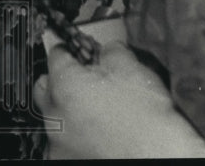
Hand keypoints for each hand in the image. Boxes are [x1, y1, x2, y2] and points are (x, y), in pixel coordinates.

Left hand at [34, 18, 204, 158]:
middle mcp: (53, 114)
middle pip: (46, 86)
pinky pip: (63, 140)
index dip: (71, 50)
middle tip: (83, 80)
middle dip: (60, 79)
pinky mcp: (64, 159)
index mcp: (64, 85)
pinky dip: (75, 134)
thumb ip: (112, 51)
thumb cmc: (146, 118)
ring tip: (94, 110)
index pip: (56, 55)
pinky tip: (96, 132)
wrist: (159, 156)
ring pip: (53, 115)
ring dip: (68, 108)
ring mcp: (57, 141)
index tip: (79, 52)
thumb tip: (108, 50)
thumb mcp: (132, 69)